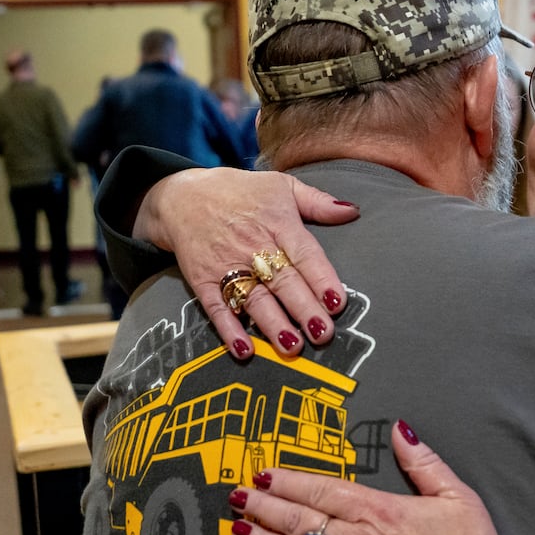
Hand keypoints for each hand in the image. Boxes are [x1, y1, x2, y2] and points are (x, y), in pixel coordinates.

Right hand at [133, 168, 358, 359]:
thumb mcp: (280, 185)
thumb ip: (318, 202)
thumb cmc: (239, 192)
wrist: (182, 196)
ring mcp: (226, 265)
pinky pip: (217, 308)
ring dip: (273, 324)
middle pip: (283, 281)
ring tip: (291, 347)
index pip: (305, 253)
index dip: (321, 278)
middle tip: (322, 333)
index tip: (337, 302)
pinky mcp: (203, 280)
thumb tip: (352, 212)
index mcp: (278, 223)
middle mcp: (253, 246)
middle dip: (303, 308)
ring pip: (254, 298)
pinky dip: (229, 330)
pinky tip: (244, 350)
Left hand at [229, 421, 524, 534]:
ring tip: (238, 530)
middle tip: (237, 496)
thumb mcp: (458, 497)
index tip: (264, 473)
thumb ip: (424, 462)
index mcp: (379, 511)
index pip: (320, 489)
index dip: (287, 480)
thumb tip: (400, 429)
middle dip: (262, 505)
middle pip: (297, 519)